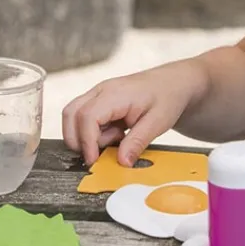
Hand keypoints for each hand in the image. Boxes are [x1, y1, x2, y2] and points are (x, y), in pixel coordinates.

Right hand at [61, 59, 207, 167]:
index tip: (94, 161)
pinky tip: (115, 134)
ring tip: (116, 139)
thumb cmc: (167, 97)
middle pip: (71, 114)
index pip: (87, 116)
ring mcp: (98, 94)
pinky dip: (93, 132)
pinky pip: (84, 118)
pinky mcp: (99, 101)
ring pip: (74, 116)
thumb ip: (138, 141)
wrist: (173, 83)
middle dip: (78, 140)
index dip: (87, 142)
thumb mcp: (158, 122)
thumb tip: (121, 162)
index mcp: (115, 93)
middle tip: (100, 154)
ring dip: (87, 136)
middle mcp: (101, 91)